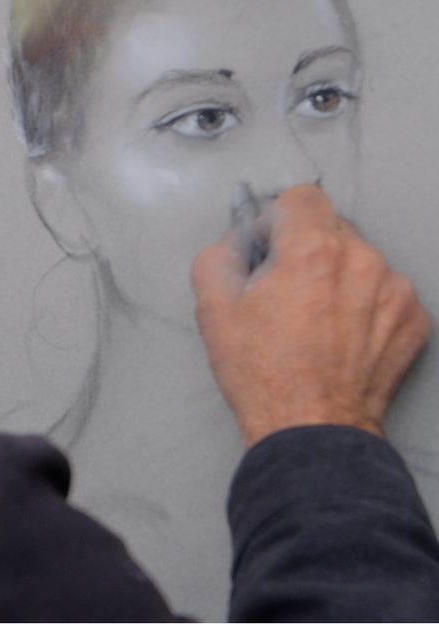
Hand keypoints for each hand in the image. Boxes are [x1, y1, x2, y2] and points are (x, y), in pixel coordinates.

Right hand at [191, 184, 430, 447]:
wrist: (312, 429)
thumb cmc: (265, 376)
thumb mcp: (212, 310)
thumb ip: (218, 257)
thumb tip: (234, 245)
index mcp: (313, 251)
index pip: (302, 197)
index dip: (276, 220)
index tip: (269, 248)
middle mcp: (363, 262)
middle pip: (331, 228)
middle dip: (306, 250)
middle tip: (285, 293)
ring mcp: (394, 291)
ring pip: (360, 260)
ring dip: (337, 277)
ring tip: (314, 321)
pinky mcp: (414, 319)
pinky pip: (385, 292)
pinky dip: (364, 305)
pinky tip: (340, 337)